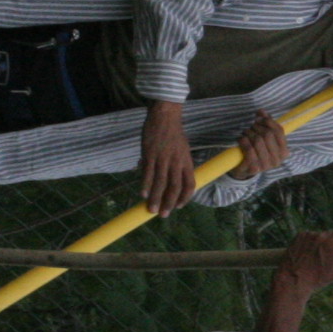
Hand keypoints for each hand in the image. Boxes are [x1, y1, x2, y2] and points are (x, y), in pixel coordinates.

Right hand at [136, 102, 196, 216]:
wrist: (164, 116)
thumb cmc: (173, 133)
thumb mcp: (182, 149)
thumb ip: (178, 164)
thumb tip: (171, 179)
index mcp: (187, 161)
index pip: (190, 184)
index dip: (185, 197)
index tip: (179, 206)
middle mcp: (176, 162)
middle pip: (175, 187)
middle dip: (169, 203)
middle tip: (163, 215)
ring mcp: (163, 159)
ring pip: (160, 184)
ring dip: (156, 199)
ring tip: (151, 210)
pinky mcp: (150, 155)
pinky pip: (148, 174)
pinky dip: (145, 185)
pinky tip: (142, 194)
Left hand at [228, 111, 286, 180]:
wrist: (245, 170)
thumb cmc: (257, 151)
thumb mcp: (265, 138)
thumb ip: (266, 124)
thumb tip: (261, 111)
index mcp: (284, 152)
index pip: (279, 131)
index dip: (268, 121)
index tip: (259, 118)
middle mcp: (277, 160)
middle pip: (268, 134)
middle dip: (257, 127)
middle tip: (250, 127)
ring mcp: (266, 165)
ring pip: (258, 141)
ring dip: (249, 133)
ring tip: (245, 132)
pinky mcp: (255, 169)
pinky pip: (249, 149)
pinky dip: (243, 141)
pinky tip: (241, 139)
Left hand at [272, 224, 332, 297]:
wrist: (293, 279)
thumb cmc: (317, 279)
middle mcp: (321, 236)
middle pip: (332, 233)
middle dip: (332, 242)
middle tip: (327, 255)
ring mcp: (309, 235)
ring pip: (319, 236)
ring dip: (319, 243)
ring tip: (313, 257)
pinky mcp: (300, 235)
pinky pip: (308, 236)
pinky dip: (308, 243)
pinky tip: (305, 254)